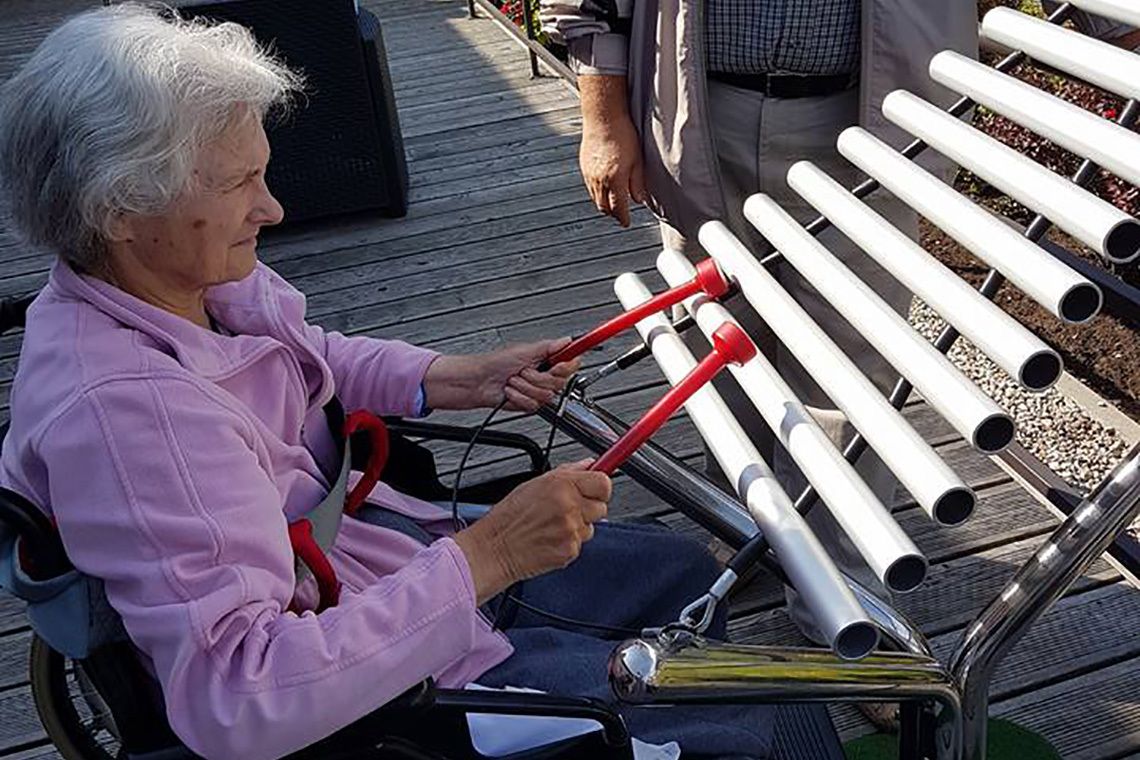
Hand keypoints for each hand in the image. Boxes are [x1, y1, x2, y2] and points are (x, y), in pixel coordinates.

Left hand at [422, 338, 579, 411]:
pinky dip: (518, 397)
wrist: (479, 381)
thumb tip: (568, 340)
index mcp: (547, 360)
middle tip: (524, 371)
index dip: (566, 366)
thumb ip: (550, 347)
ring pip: (546, 396)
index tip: (556, 365)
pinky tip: (511, 391)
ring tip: (514, 381)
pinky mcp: (529, 404)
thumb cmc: (495, 363)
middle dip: (538, 378)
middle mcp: (544, 375)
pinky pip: (533, 405)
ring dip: (525, 387)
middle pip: (560, 383)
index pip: (571, 363)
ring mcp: (537, 391)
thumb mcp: (524, 350)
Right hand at [453, 461, 610, 603]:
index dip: (600, 486)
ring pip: (591, 527)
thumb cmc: (510, 517)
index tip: (595, 489)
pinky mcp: (570, 550)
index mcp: (562, 485)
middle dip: (589, 508)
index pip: (604, 482)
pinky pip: (580, 543)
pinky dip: (569, 542)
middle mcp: (569, 506)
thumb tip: (589, 464)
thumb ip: (568, 472)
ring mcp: (571, 530)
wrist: (496, 548)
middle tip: (568, 509)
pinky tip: (551, 538)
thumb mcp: (535, 483)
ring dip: (578, 526)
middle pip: (602, 506)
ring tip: (553, 525)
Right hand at [578, 74, 645, 227]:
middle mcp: (599, 180)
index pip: (618, 208)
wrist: (603, 117)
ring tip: (613, 203)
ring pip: (595, 198)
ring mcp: (589, 174)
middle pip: (604, 207)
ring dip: (604, 204)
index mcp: (615, 180)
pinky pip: (589, 187)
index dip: (623, 218)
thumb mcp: (637, 160)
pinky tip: (604, 187)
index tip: (626, 223)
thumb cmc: (624, 135)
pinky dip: (597, 192)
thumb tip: (639, 200)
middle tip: (621, 216)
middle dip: (613, 214)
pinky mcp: (583, 166)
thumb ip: (638, 182)